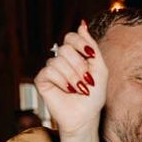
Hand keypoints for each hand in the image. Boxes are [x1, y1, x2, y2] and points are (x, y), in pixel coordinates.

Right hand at [33, 21, 107, 136]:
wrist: (85, 116)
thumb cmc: (94, 95)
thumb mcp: (100, 69)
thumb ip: (92, 47)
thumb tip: (81, 24)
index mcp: (74, 55)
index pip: (71, 37)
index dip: (80, 43)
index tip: (91, 56)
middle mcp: (60, 60)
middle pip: (65, 49)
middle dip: (79, 66)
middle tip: (85, 81)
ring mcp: (50, 69)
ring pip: (58, 61)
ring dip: (73, 77)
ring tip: (78, 90)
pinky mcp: (41, 80)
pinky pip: (49, 71)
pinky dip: (61, 81)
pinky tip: (66, 90)